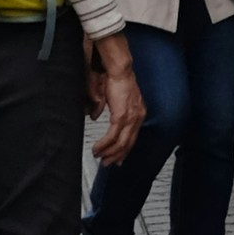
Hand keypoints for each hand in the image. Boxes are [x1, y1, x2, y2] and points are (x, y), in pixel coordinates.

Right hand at [87, 40, 145, 165]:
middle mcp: (138, 117)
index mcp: (138, 113)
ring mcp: (131, 118)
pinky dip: (104, 145)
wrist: (119, 70)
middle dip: (117, 156)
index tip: (118, 160)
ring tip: (99, 157)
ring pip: (121, 143)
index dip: (125, 150)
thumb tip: (95, 116)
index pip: (133, 137)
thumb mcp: (112, 97)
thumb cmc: (115, 79)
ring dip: (109, 153)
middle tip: (107, 164)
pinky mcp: (122, 116)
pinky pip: (113, 137)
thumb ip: (105, 108)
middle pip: (128, 144)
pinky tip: (97, 149)